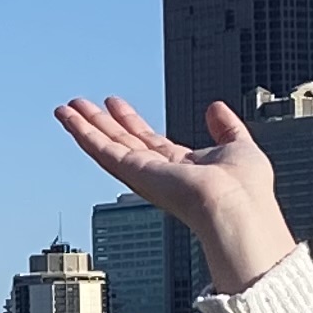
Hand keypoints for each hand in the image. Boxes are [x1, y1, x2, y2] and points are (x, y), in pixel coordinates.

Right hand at [53, 95, 296, 293]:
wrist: (238, 208)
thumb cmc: (247, 190)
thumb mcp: (240, 146)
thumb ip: (227, 129)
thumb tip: (215, 108)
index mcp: (184, 168)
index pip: (150, 142)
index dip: (131, 122)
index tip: (115, 104)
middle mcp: (160, 174)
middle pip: (122, 143)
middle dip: (102, 123)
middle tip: (81, 105)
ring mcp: (145, 175)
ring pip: (106, 147)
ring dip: (84, 127)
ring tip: (65, 108)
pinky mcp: (134, 173)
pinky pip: (102, 151)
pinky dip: (83, 133)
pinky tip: (69, 119)